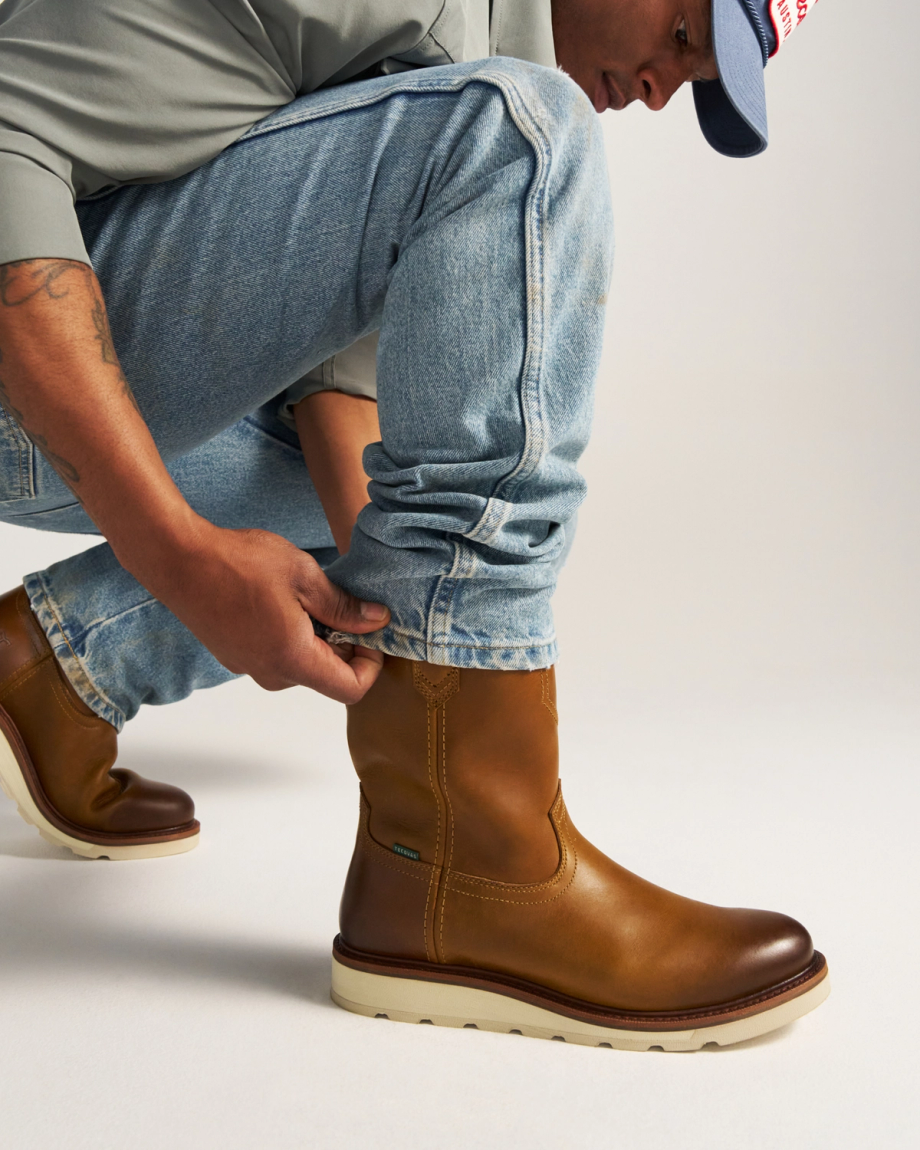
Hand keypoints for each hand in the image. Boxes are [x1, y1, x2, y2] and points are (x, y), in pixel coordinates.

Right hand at [142, 521, 389, 702]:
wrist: (179, 561)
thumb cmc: (238, 564)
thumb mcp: (304, 576)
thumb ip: (343, 606)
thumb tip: (377, 621)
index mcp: (293, 659)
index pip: (351, 689)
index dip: (370, 665)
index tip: (370, 633)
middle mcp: (271, 673)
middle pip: (326, 677)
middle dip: (344, 646)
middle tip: (341, 604)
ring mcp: (249, 667)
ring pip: (301, 665)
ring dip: (315, 639)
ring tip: (306, 597)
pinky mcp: (235, 656)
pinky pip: (276, 656)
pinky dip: (291, 636)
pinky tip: (280, 600)